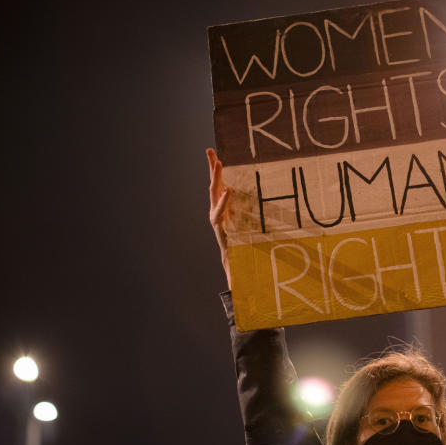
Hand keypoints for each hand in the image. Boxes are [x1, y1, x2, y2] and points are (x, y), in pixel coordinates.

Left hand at [206, 148, 231, 288]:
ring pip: (214, 185)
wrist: (227, 252)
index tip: (228, 191)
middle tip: (217, 161)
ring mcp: (217, 206)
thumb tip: (234, 293)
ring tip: (211, 151)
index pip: (219, 213)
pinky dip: (219, 172)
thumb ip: (233, 278)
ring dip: (213, 168)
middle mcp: (215, 214)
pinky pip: (220, 184)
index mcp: (219, 227)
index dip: (223, 203)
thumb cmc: (233, 258)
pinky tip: (219, 158)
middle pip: (214, 193)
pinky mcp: (221, 201)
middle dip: (215, 177)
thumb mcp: (234, 267)